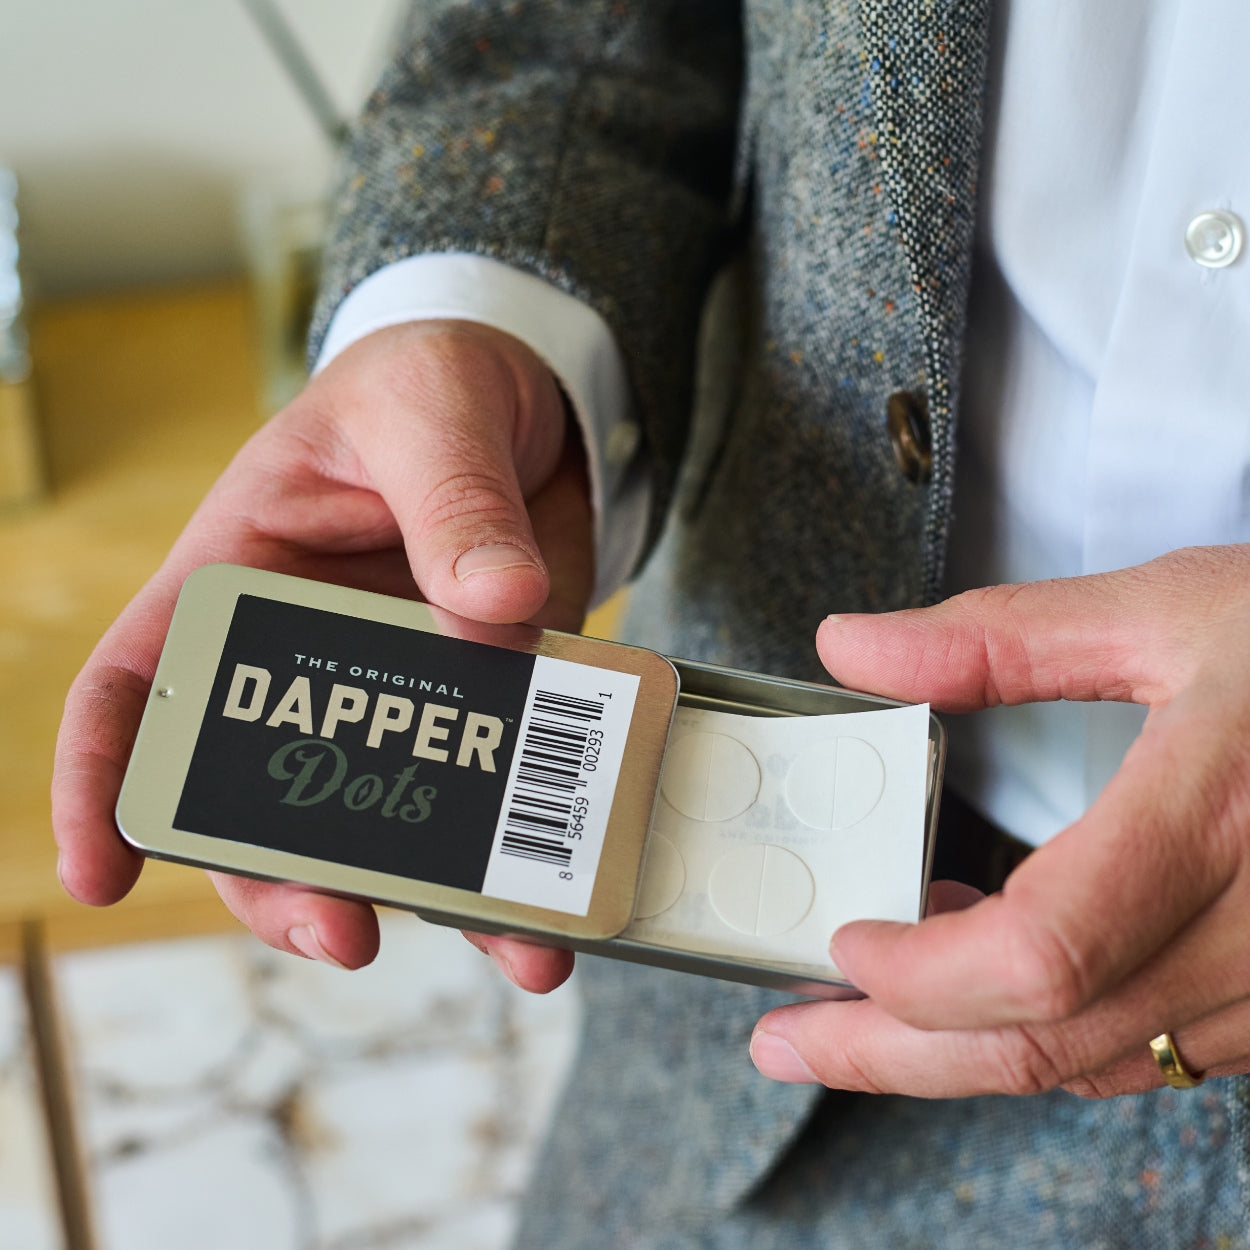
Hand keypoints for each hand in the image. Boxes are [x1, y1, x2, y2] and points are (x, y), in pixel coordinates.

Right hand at [53, 320, 585, 991]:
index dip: (104, 781)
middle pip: (267, 793)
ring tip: (506, 943)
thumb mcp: (429, 413)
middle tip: (343, 932)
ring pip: (394, 814)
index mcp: (239, 579)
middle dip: (292, 876)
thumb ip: (455, 502)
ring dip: (436, 891)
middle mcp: (312, 658)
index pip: (138, 686)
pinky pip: (503, 784)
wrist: (534, 395)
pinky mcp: (497, 695)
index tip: (103, 874)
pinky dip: (532, 845)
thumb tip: (498, 606)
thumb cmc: (432, 381)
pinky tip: (565, 902)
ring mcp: (409, 689)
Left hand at [750, 546, 1249, 1096]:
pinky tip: (977, 975)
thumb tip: (851, 647)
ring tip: (858, 1002)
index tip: (841, 944)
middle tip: (785, 1040)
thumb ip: (998, 638)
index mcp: (1209, 821)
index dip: (924, 974)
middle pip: (1043, 1040)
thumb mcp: (1169, 611)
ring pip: (1089, 1061)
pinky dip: (1040, 1025)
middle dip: (892, 1053)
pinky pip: (1142, 1047)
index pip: (1042, 953)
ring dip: (958, 1044)